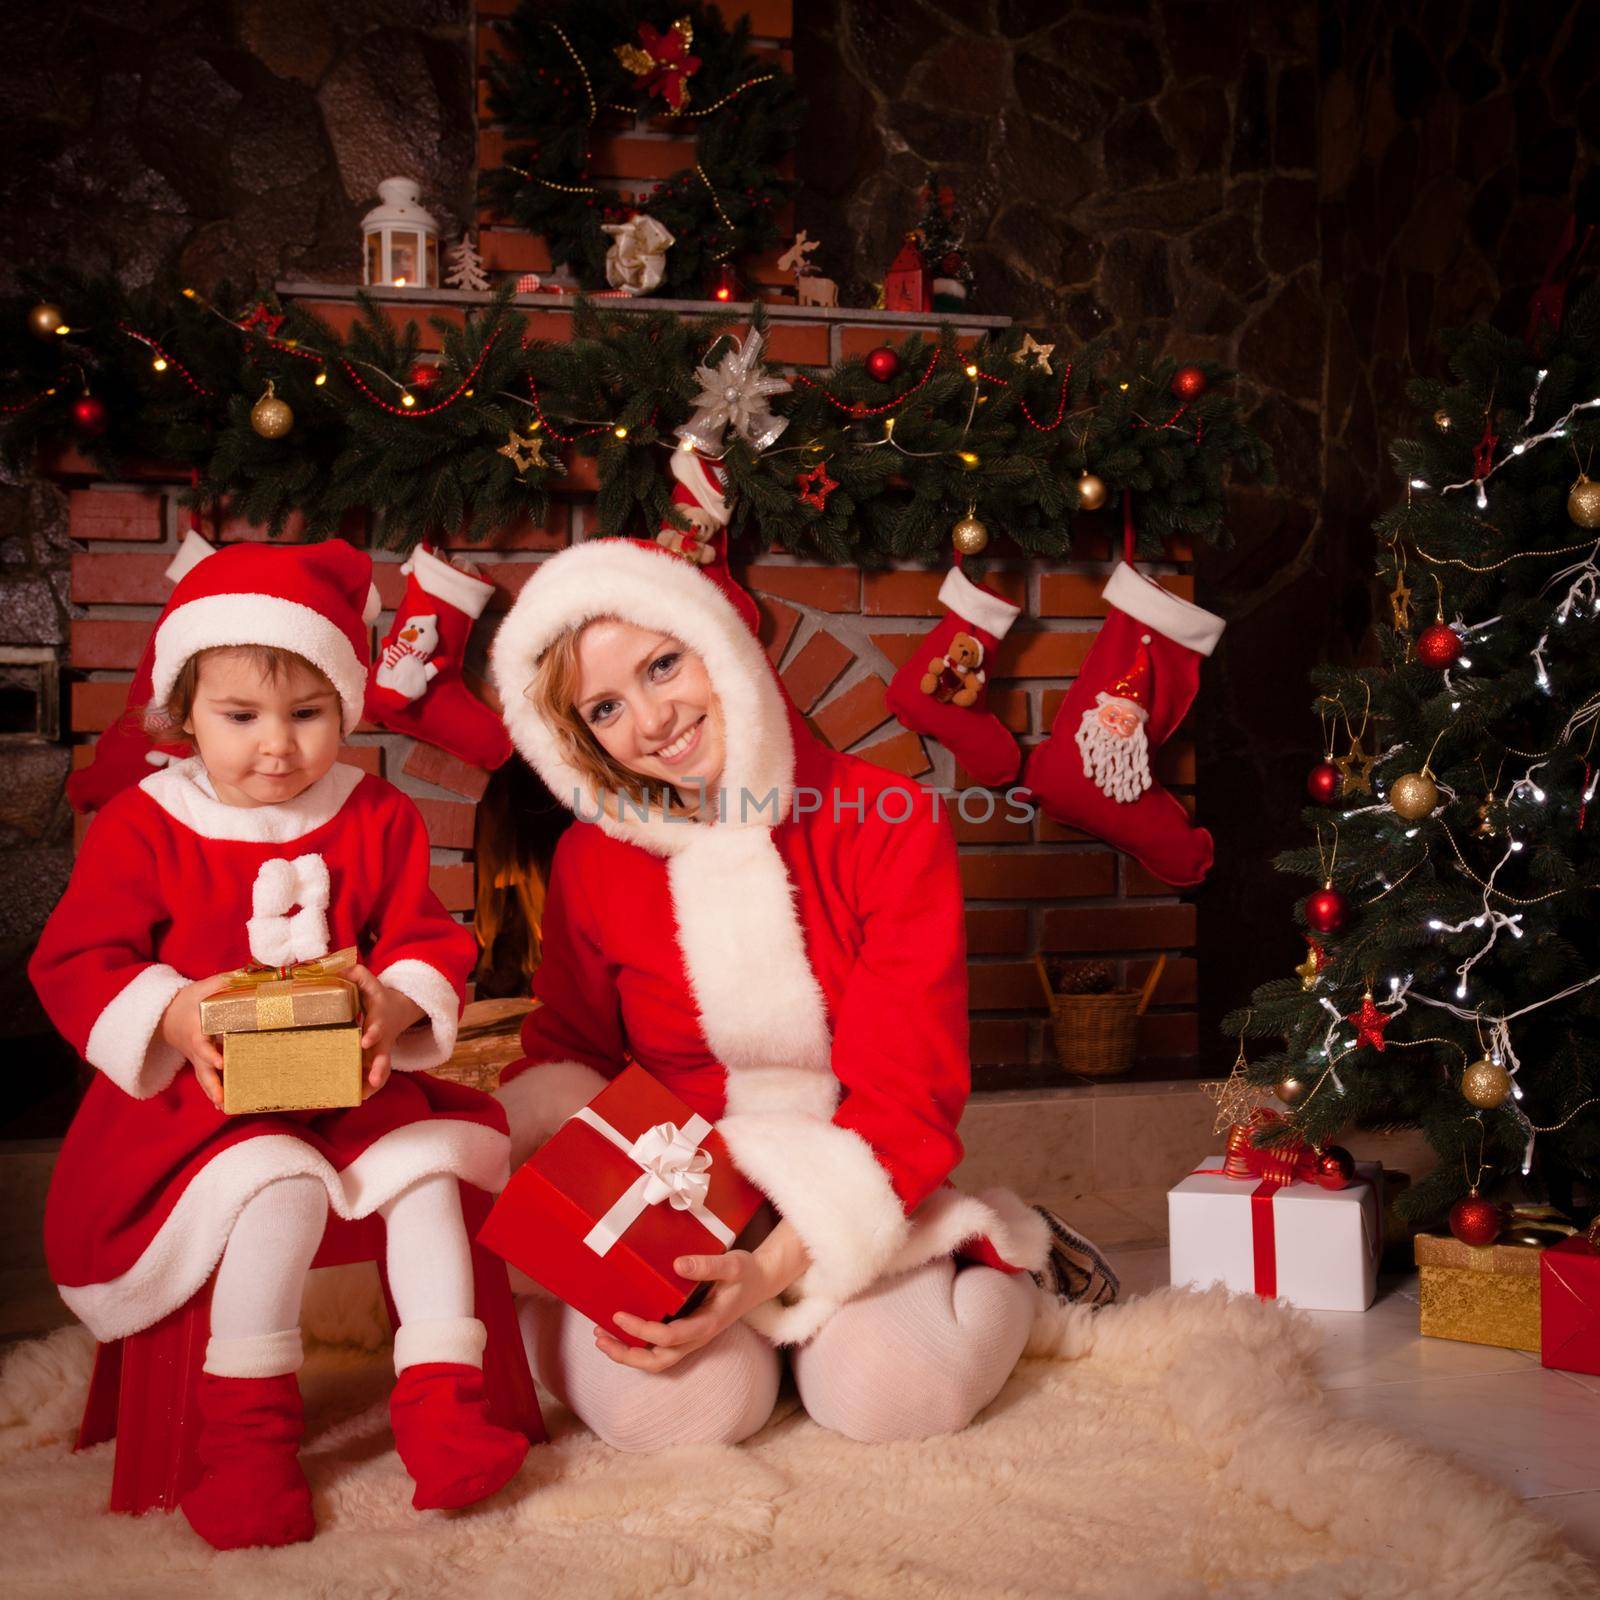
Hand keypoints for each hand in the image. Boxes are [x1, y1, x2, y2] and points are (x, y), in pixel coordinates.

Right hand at [160, 973, 235, 1110]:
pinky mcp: (200, 1063)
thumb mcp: (201, 988)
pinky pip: (206, 1079)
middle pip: (202, 1070)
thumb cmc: (187, 1001)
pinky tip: (224, 1105)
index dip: (210, 1054)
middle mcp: (195, 1048)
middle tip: (222, 1099)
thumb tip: (245, 975)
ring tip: (224, 1107)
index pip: (202, 1044)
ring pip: (203, 1079)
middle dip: (212, 1085)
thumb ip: (222, 982)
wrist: (166, 1015)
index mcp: (195, 1030)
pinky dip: (213, 1092)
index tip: (221, 1062)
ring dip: (213, 1093)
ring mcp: (196, 1058)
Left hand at [347, 963, 424, 1093]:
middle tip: (372, 1079)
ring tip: (364, 1095)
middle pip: (384, 1055)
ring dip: (375, 1083)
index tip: (364, 1041)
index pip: (377, 1025)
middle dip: (379, 1068)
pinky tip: (358, 1097)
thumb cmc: (374, 997)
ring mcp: (380, 1051)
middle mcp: (382, 1038)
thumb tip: (337, 972)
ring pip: (382, 1070)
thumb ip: (355, 974)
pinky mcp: (375, 1060)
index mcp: (378, 1018)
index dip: (372, 1033)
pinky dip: (368, 1089)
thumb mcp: (368, 981)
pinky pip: (375, 1076)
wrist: (396, 1011)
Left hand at [600, 1219, 810, 1372]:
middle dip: (627, 1355)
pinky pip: (661, 1348)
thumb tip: (678, 1264)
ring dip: (630, 1354)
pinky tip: (622, 1331)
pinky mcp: (689, 1332)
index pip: (669, 1337)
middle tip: (600, 1338)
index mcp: (708, 1323)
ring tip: (602, 1339)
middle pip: (659, 1361)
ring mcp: (693, 1337)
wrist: (762, 1282)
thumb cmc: (746, 1272)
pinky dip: (639, 1345)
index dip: (642, 1330)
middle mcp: (698, 1336)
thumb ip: (707, 1265)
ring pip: (658, 1359)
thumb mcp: (732, 1264)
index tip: (618, 1316)